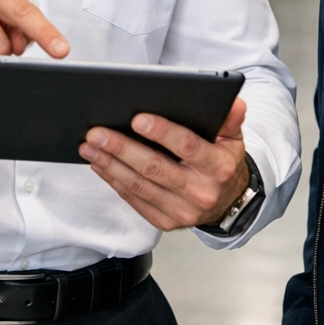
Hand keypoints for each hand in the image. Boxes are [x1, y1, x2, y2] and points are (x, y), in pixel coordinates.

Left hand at [79, 97, 249, 229]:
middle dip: (122, 148)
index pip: (188, 146)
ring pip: (139, 186)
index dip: (162, 132)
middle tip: (97, 132)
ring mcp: (181, 211)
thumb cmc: (222, 163)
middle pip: (154, 168)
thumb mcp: (232, 139)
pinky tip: (100, 164)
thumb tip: (233, 102)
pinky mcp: (165, 222)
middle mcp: (200, 192)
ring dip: (110, 165)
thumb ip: (230, 119)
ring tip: (89, 146)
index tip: (136, 118)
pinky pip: (134, 200)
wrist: (227, 202)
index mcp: (218, 167)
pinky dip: (114, 180)